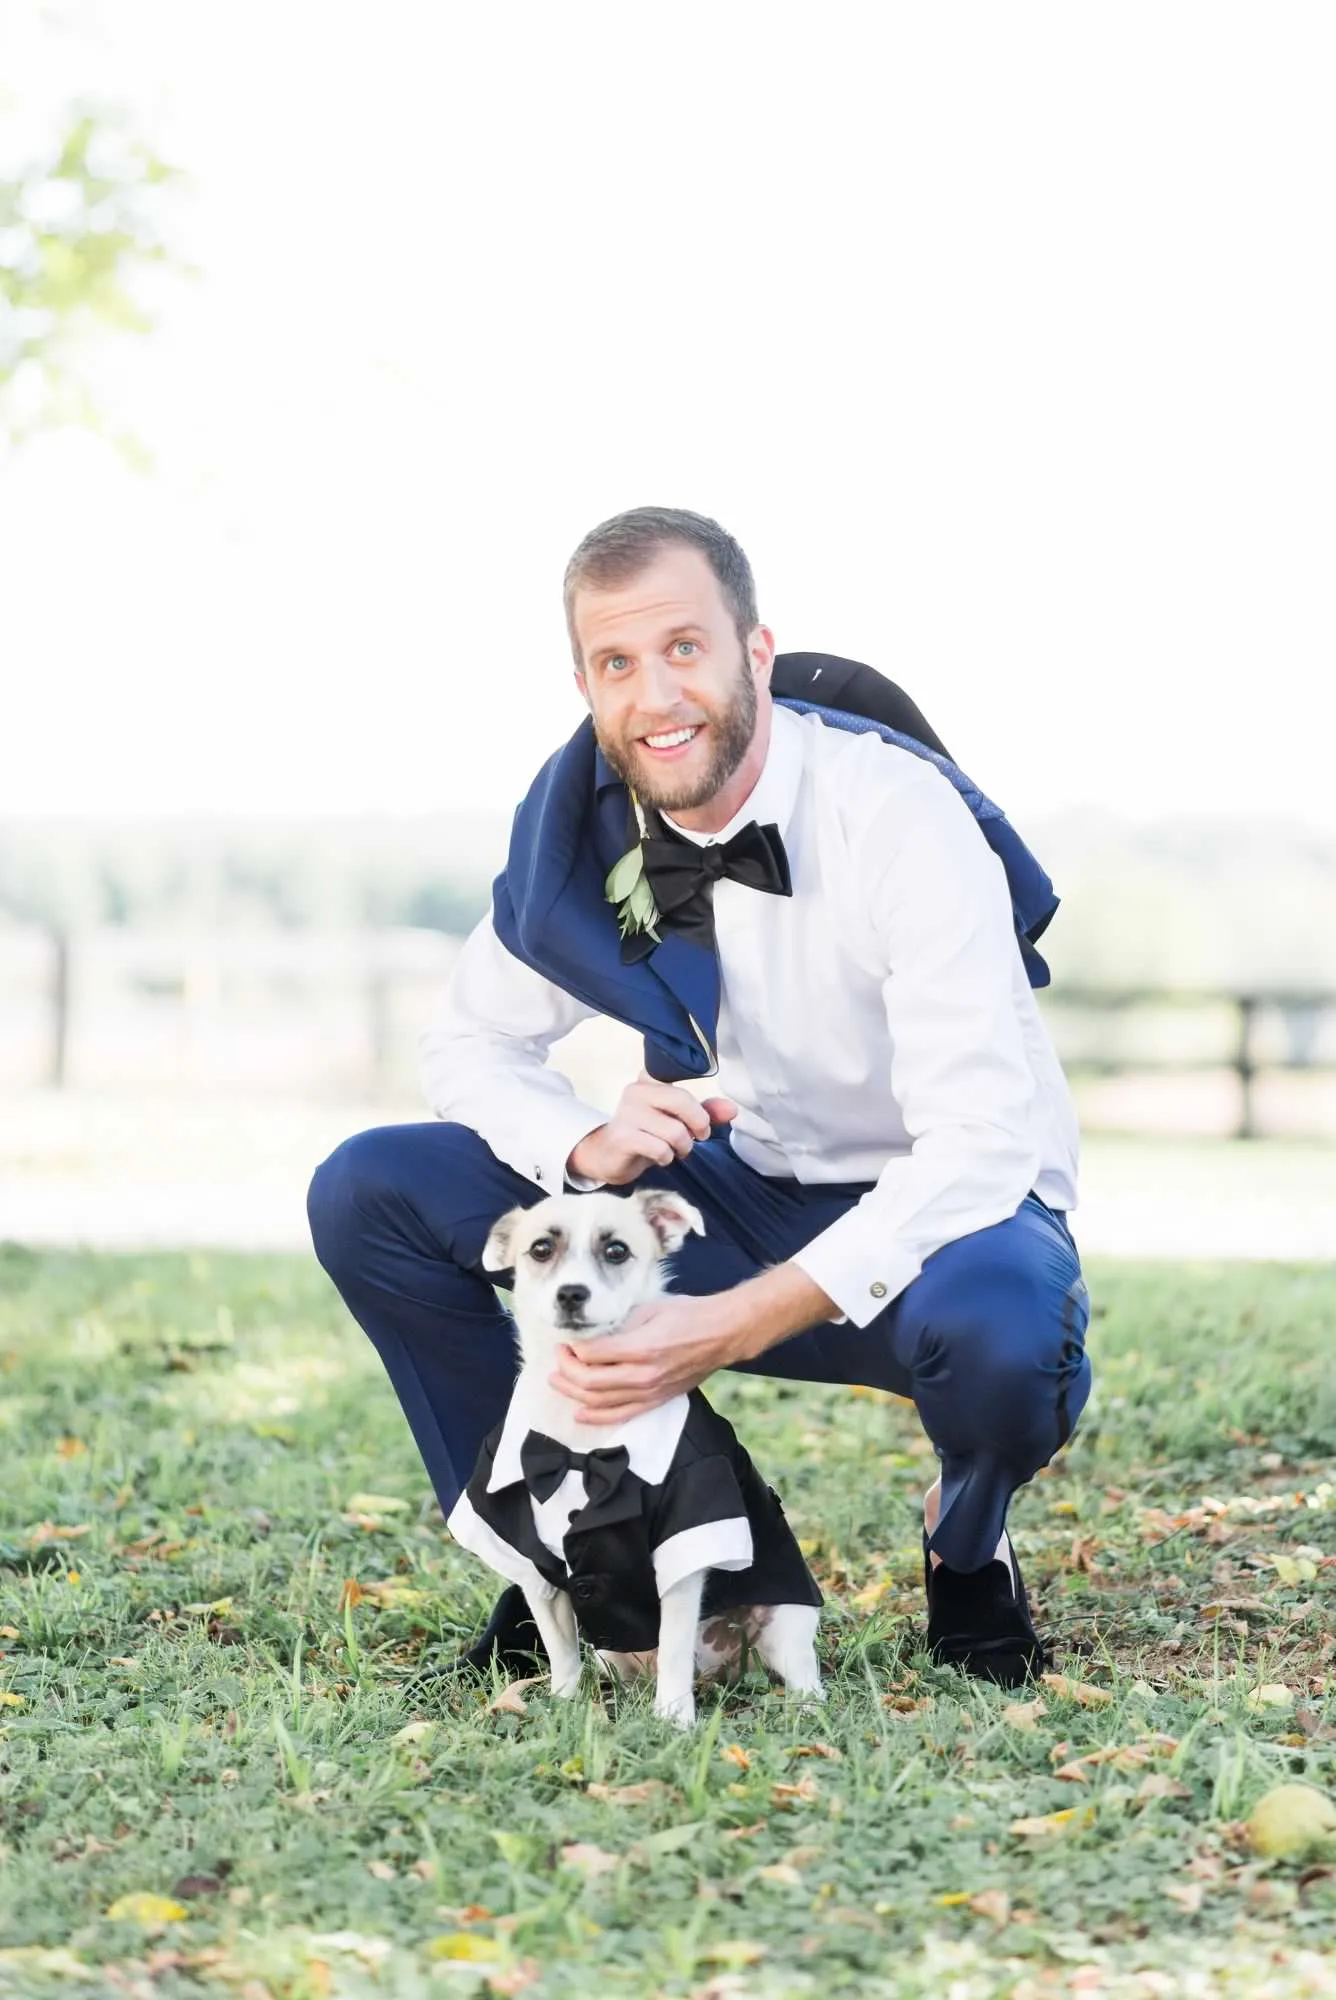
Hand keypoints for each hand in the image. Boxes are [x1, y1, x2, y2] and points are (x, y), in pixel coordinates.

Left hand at [549, 1292, 754, 1424]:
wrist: (722, 1334)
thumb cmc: (688, 1315)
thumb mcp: (649, 1309)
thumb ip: (619, 1325)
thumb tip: (592, 1336)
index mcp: (641, 1347)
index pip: (591, 1355)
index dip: (572, 1349)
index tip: (565, 1341)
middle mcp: (643, 1375)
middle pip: (589, 1381)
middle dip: (566, 1371)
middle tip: (557, 1359)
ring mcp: (650, 1392)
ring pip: (600, 1402)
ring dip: (573, 1393)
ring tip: (558, 1382)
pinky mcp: (656, 1401)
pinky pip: (620, 1415)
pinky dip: (596, 1416)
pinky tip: (580, 1412)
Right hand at [566, 1079, 737, 1185]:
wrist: (607, 1156)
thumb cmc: (645, 1134)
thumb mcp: (677, 1120)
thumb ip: (704, 1111)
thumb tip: (733, 1109)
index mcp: (650, 1080)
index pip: (683, 1083)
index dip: (699, 1109)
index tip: (698, 1123)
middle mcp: (636, 1091)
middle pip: (683, 1101)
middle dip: (698, 1125)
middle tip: (697, 1138)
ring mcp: (627, 1113)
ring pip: (675, 1130)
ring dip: (682, 1147)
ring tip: (675, 1150)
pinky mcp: (622, 1137)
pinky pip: (660, 1148)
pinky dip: (666, 1157)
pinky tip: (659, 1157)